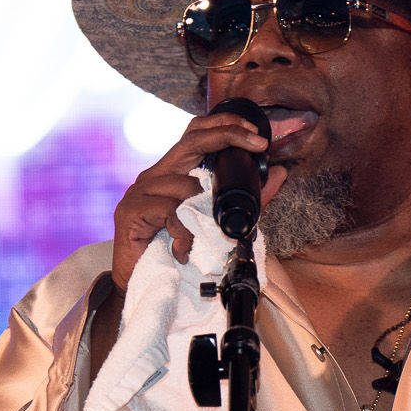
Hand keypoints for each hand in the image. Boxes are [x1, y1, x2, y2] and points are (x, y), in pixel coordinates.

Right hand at [111, 113, 287, 289]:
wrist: (141, 285)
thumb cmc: (179, 251)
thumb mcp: (221, 220)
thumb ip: (248, 197)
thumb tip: (280, 172)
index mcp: (172, 172)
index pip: (196, 133)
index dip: (225, 124)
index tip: (256, 134)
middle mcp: (154, 175)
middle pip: (192, 140)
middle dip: (228, 135)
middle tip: (257, 143)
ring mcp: (140, 191)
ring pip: (186, 185)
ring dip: (204, 212)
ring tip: (203, 237)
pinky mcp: (130, 210)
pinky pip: (170, 212)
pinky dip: (184, 233)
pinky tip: (182, 250)